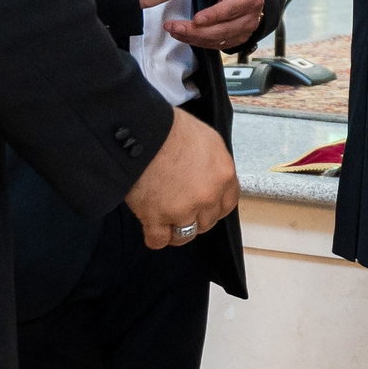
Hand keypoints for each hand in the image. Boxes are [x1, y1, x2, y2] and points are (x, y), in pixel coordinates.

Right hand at [121, 108, 238, 248]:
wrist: (139, 131)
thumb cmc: (169, 128)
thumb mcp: (206, 139)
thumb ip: (213, 163)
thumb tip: (211, 177)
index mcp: (223, 173)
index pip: (228, 203)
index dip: (215, 206)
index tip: (206, 207)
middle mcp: (208, 195)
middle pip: (207, 222)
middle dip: (196, 217)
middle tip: (182, 209)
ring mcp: (183, 209)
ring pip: (185, 235)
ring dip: (177, 230)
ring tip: (167, 221)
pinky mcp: (156, 218)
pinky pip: (159, 240)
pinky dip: (155, 237)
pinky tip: (152, 229)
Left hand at [166, 0, 264, 51]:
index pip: (232, 9)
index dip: (215, 15)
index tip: (197, 18)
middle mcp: (250, 18)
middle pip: (223, 30)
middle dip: (197, 31)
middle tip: (175, 26)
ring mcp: (243, 31)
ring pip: (217, 40)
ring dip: (193, 38)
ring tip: (173, 30)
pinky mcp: (234, 40)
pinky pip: (214, 45)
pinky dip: (196, 42)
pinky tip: (181, 35)